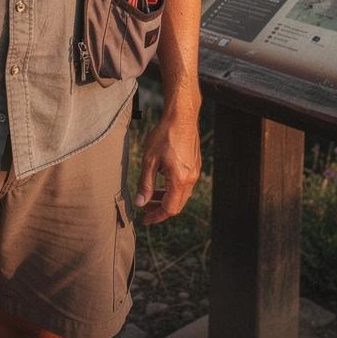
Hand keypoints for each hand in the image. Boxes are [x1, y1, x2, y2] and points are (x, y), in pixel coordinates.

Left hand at [133, 106, 201, 224]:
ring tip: (150, 195)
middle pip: (177, 205)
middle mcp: (190, 179)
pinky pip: (184, 184)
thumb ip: (145, 183)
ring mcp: (195, 172)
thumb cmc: (164, 135)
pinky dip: (172, 188)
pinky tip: (161, 181)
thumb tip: (141, 203)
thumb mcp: (149, 160)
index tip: (145, 220)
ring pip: (181, 195)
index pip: (169, 209)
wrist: (182, 117)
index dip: (156, 216)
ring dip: (166, 198)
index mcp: (180, 180)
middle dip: (160, 209)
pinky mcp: (195, 165)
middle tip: (145, 208)